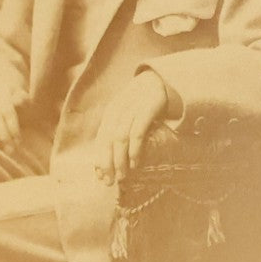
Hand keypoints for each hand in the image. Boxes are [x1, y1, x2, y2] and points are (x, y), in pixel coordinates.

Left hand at [94, 71, 168, 185]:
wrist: (160, 79)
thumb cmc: (143, 102)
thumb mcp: (128, 115)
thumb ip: (119, 132)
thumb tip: (112, 159)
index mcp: (110, 114)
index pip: (101, 140)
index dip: (99, 159)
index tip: (101, 177)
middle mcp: (118, 111)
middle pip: (107, 140)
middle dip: (107, 163)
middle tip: (110, 182)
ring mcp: (132, 109)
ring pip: (120, 138)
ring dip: (120, 159)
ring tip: (123, 176)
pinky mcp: (147, 109)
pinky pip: (137, 132)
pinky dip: (134, 149)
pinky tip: (135, 163)